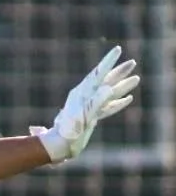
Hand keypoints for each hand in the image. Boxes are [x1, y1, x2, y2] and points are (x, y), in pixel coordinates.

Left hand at [31, 46, 139, 163]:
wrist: (58, 146)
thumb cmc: (68, 132)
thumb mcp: (83, 116)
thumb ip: (96, 102)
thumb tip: (109, 89)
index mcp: (82, 93)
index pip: (98, 73)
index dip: (108, 61)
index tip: (118, 49)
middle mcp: (86, 98)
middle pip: (106, 81)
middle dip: (119, 72)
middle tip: (133, 62)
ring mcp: (89, 107)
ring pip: (109, 94)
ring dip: (123, 86)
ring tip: (136, 79)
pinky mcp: (91, 118)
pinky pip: (107, 108)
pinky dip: (118, 103)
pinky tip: (128, 99)